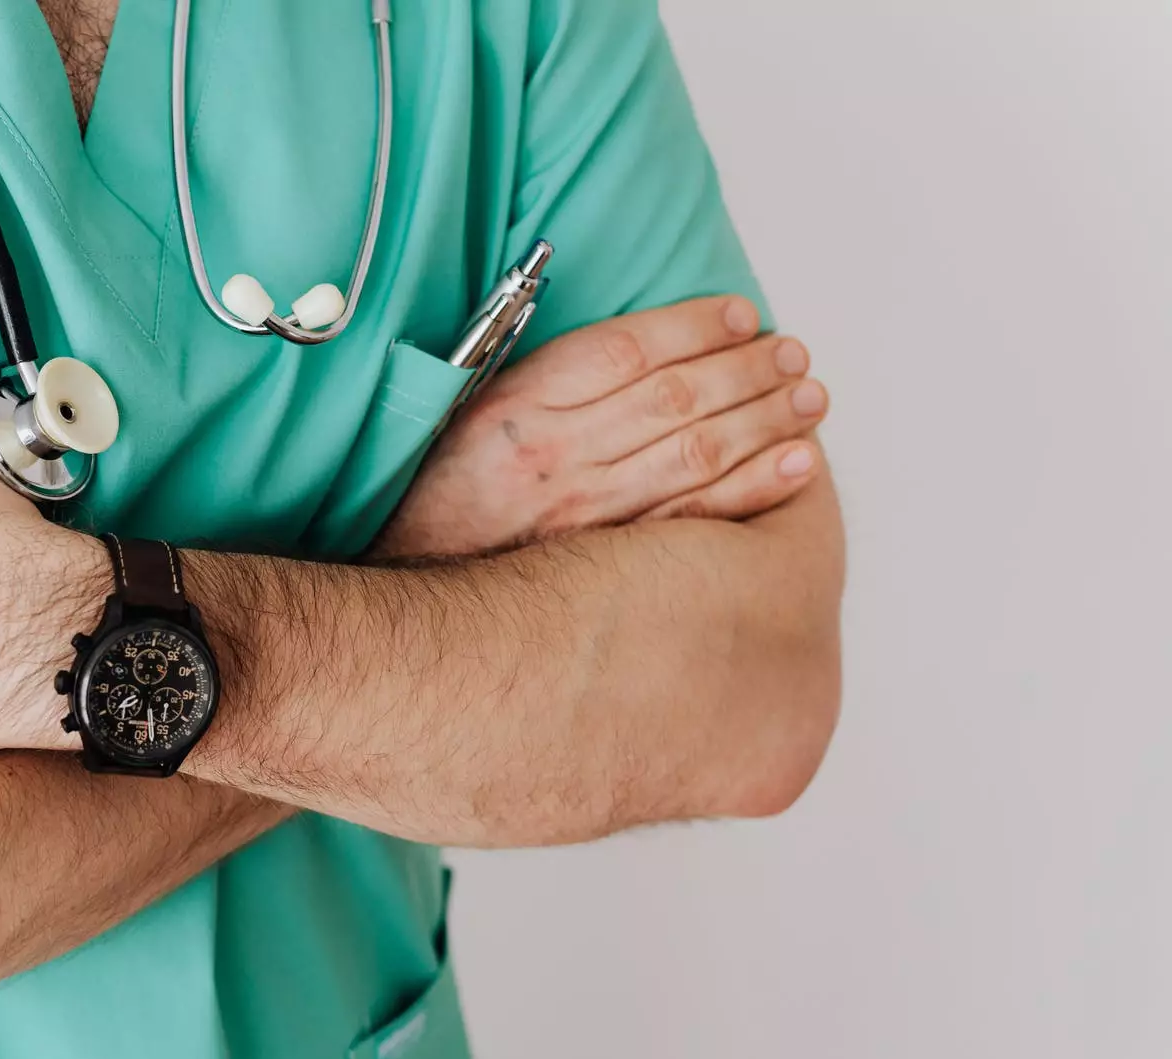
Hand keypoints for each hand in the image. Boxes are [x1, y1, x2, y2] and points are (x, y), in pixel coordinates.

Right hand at [374, 296, 829, 559]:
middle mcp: (554, 458)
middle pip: (674, 398)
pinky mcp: (609, 568)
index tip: (740, 313)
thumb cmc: (443, 496)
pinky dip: (755, 489)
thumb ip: (542, 376)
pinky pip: (697, 522)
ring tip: (808, 396)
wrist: (406, 588)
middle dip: (747, 369)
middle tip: (793, 352)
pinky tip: (795, 463)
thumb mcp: (469, 416)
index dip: (692, 326)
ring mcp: (585, 518)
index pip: (624, 351)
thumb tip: (629, 339)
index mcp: (517, 409)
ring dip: (765, 419)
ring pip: (697, 454)